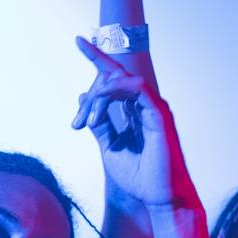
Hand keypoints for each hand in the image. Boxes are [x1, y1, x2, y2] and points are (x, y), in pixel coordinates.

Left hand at [72, 36, 198, 209]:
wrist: (158, 197)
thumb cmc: (139, 176)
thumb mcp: (110, 147)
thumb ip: (99, 124)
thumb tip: (84, 96)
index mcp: (133, 110)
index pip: (114, 76)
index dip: (96, 56)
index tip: (78, 40)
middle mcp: (145, 104)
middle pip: (115, 76)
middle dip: (92, 93)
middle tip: (78, 120)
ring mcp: (154, 107)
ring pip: (123, 81)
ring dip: (101, 96)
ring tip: (89, 121)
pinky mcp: (160, 115)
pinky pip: (138, 89)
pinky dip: (118, 90)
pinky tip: (104, 100)